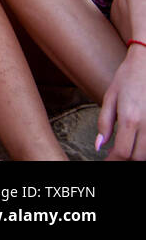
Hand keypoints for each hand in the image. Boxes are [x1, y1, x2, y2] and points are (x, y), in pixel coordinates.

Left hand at [97, 45, 145, 159]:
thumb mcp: (110, 97)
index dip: (113, 161)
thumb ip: (104, 123)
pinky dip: (145, 146)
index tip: (106, 161)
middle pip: (137, 156)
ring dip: (135, 155)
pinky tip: (136, 141)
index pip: (122, 152)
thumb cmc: (127, 77)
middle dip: (124, 159)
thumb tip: (99, 146)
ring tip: (123, 148)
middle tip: (113, 156)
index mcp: (130, 118)